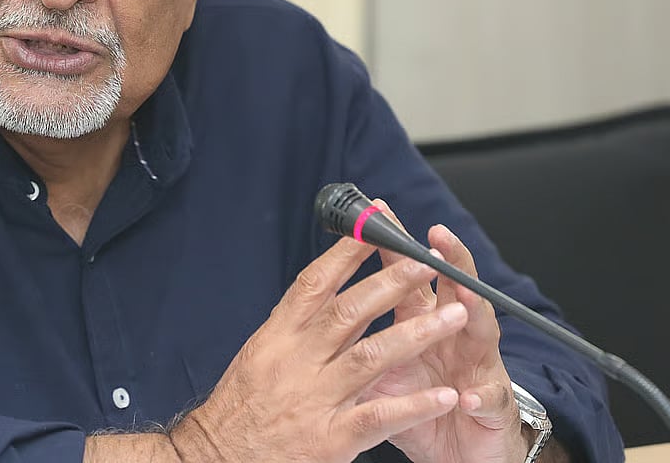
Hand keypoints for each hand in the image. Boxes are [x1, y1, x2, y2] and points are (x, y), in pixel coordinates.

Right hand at [168, 234, 470, 462]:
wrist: (216, 457)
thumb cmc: (239, 408)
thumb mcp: (258, 355)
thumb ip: (293, 330)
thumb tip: (324, 298)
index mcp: (278, 337)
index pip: (314, 284)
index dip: (345, 255)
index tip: (372, 230)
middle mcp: (298, 361)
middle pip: (350, 311)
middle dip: (391, 283)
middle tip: (425, 262)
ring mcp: (316, 398)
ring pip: (372, 356)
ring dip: (416, 334)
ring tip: (453, 317)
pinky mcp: (331, 438)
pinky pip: (379, 416)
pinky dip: (413, 405)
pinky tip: (442, 395)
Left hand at [362, 204, 527, 462]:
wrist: (458, 454)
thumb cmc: (420, 408)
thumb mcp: (383, 374)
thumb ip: (359, 344)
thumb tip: (318, 319)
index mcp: (423, 324)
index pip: (411, 277)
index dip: (398, 247)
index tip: (383, 215)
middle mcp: (455, 337)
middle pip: (455, 288)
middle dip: (447, 260)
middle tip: (436, 236)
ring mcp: (478, 367)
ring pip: (482, 330)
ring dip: (472, 310)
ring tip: (463, 295)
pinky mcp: (493, 407)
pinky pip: (488, 398)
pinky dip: (480, 395)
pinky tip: (468, 394)